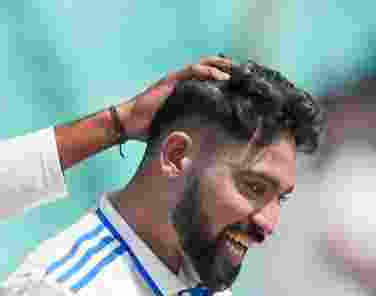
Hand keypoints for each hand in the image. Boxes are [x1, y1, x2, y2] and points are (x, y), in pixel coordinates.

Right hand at [115, 56, 232, 140]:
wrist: (129, 124)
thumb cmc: (151, 129)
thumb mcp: (179, 130)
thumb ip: (193, 132)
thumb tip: (210, 150)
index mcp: (186, 91)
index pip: (210, 79)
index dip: (226, 79)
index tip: (243, 85)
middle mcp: (182, 82)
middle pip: (210, 68)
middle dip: (229, 69)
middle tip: (246, 75)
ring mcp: (176, 80)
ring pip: (204, 65)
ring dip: (223, 68)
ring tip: (238, 73)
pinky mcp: (170, 81)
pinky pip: (192, 71)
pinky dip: (208, 72)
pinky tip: (221, 77)